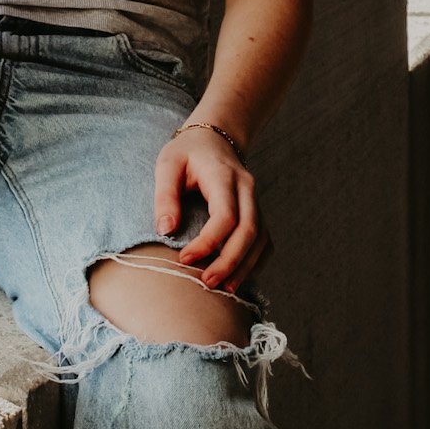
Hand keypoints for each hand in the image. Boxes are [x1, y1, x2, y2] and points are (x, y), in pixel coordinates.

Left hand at [153, 126, 271, 297]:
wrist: (214, 138)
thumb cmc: (187, 153)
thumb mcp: (168, 165)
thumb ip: (165, 196)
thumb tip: (166, 231)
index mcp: (225, 176)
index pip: (226, 216)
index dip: (208, 242)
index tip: (184, 259)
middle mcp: (247, 189)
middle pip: (249, 231)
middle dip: (230, 262)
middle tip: (207, 284)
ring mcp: (255, 201)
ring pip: (260, 239)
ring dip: (244, 267)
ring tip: (224, 290)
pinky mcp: (256, 212)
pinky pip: (263, 241)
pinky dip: (254, 262)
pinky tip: (237, 278)